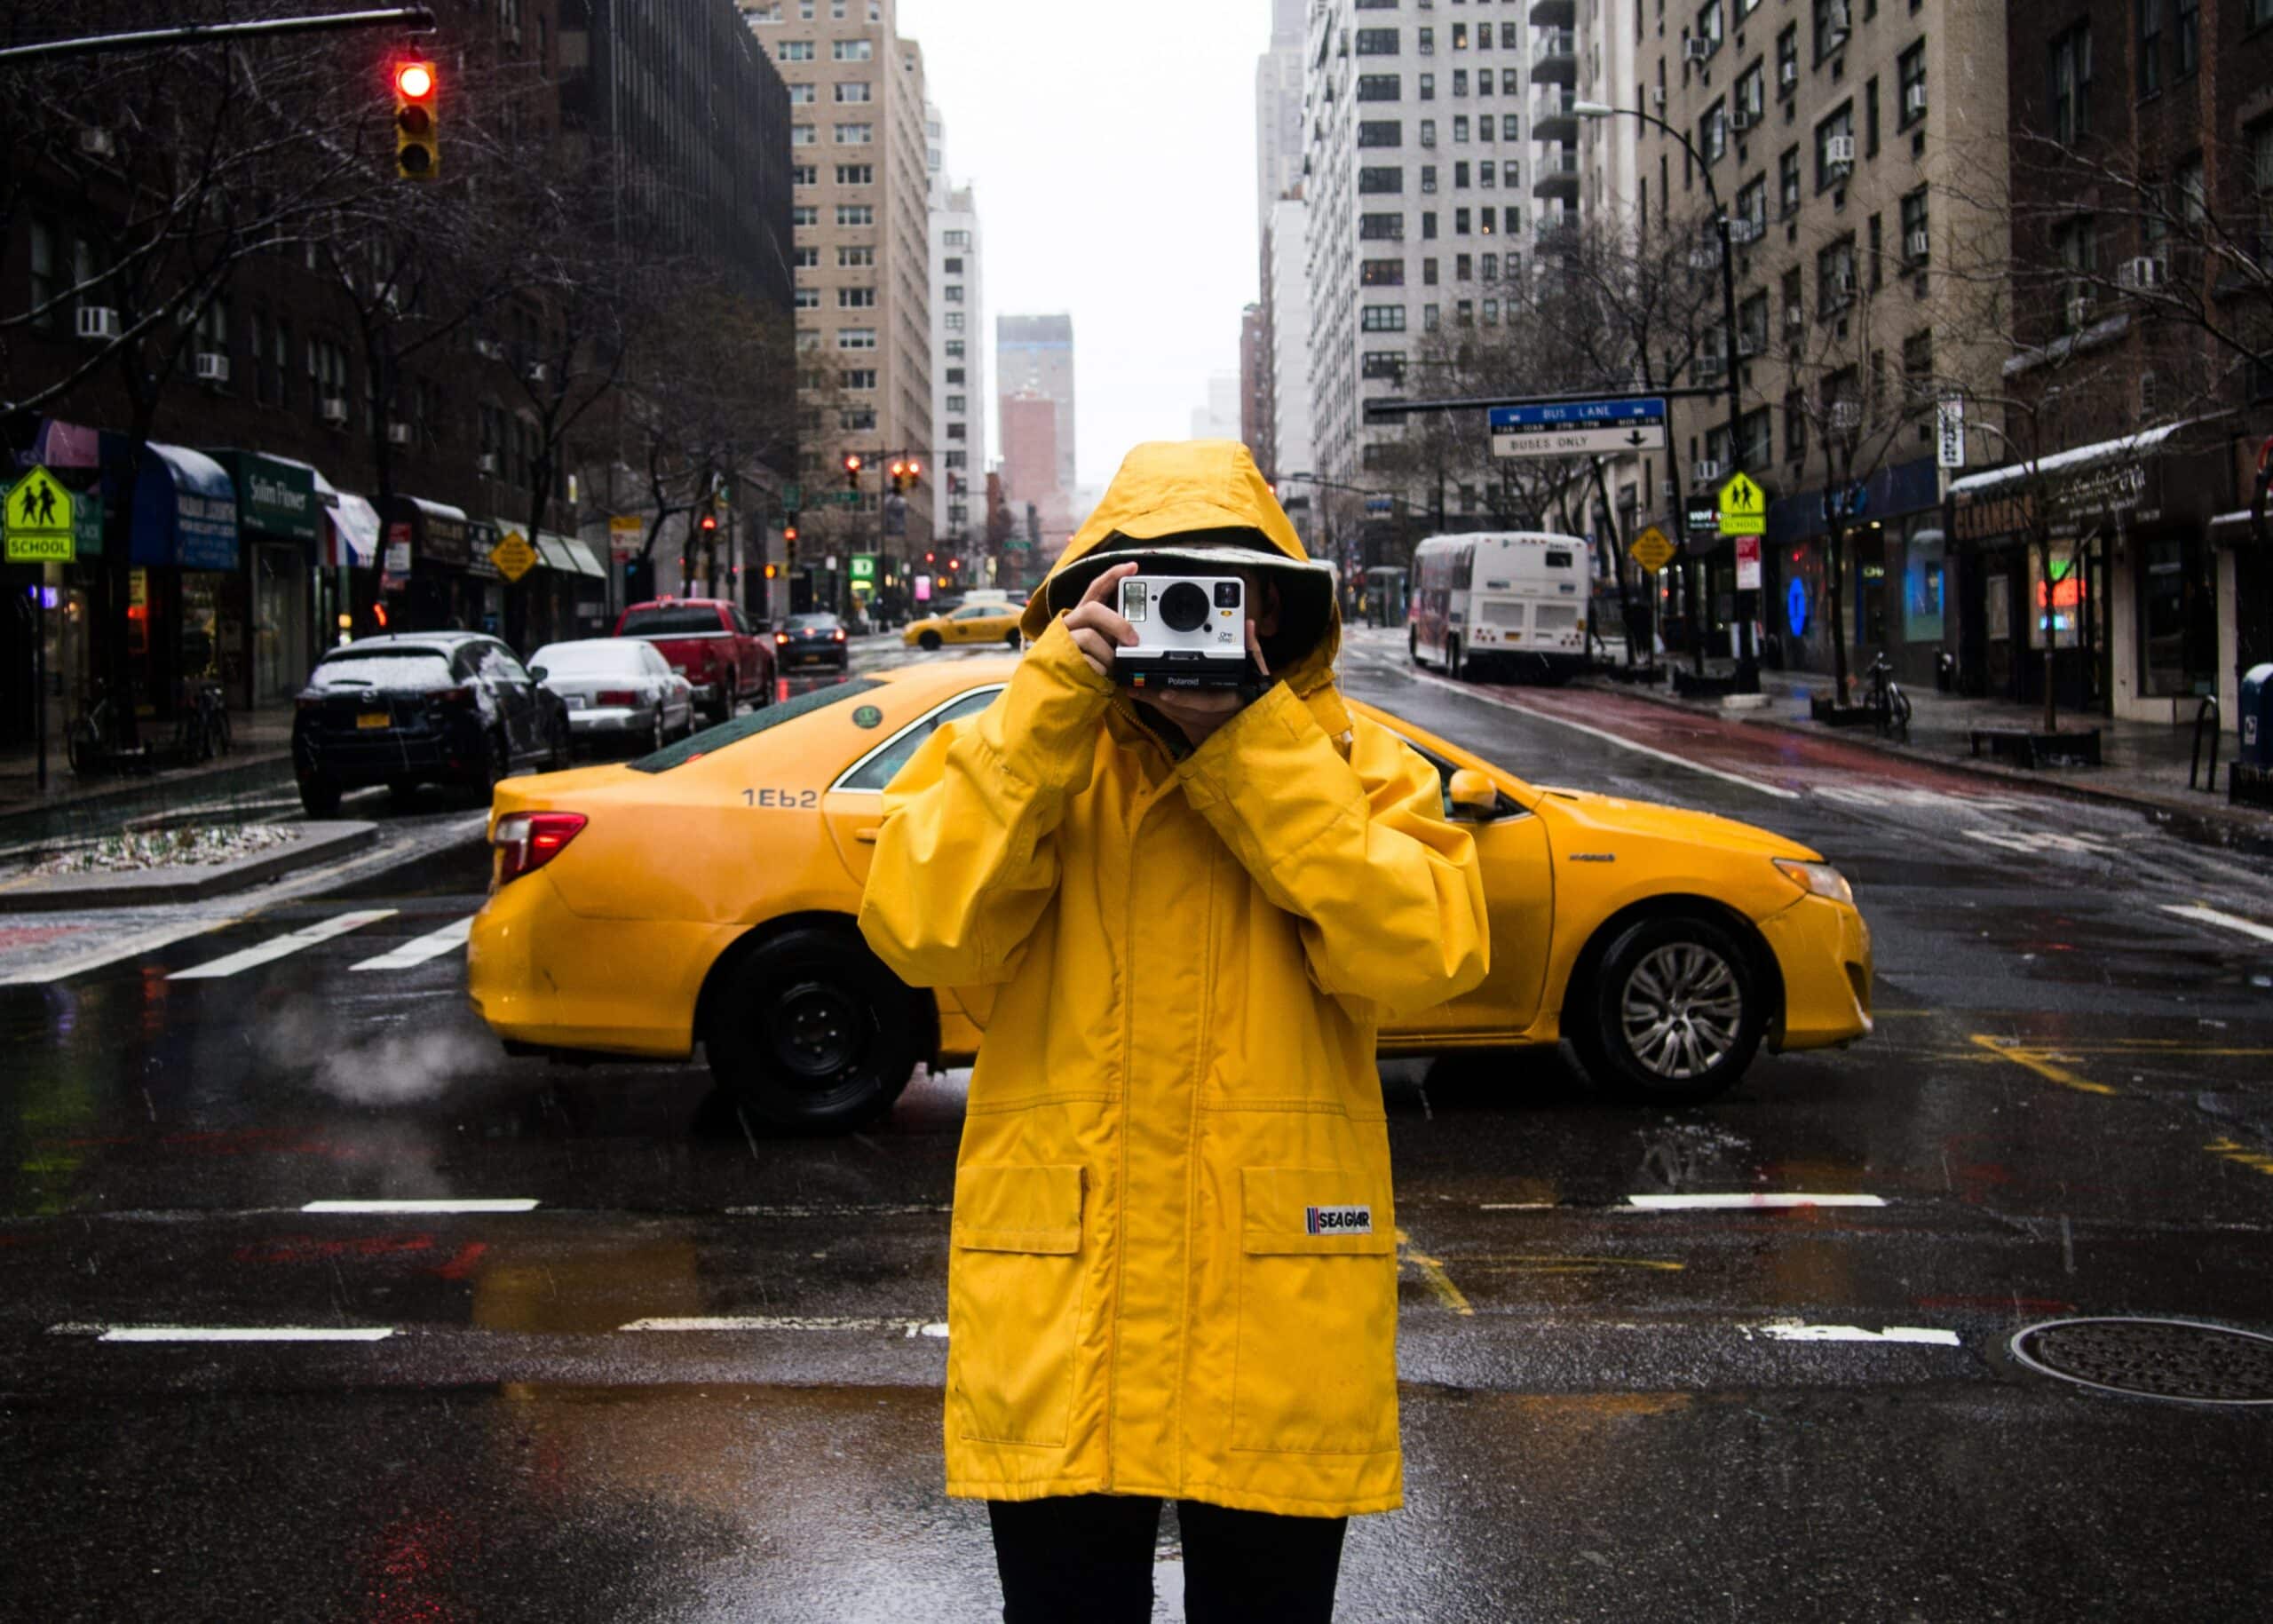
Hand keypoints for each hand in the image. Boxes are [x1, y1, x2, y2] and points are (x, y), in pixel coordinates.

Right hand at [1064, 561, 1140, 677]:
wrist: (1058, 690)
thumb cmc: (1086, 666)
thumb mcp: (1103, 645)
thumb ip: (1114, 635)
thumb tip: (1138, 635)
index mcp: (1083, 616)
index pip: (1096, 588)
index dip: (1114, 575)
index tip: (1133, 567)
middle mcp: (1070, 623)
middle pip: (1093, 610)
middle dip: (1117, 624)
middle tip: (1134, 641)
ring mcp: (1064, 639)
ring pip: (1089, 636)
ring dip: (1108, 655)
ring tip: (1111, 667)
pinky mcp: (1060, 657)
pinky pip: (1087, 660)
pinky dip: (1099, 670)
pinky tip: (1097, 675)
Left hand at [1143, 621, 1270, 746]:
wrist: (1249, 724)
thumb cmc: (1253, 694)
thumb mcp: (1257, 671)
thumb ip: (1252, 648)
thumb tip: (1246, 625)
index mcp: (1229, 700)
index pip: (1206, 702)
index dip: (1184, 699)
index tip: (1165, 693)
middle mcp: (1213, 716)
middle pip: (1180, 709)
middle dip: (1156, 698)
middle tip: (1136, 685)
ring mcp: (1202, 725)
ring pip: (1172, 714)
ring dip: (1152, 700)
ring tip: (1133, 686)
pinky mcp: (1192, 729)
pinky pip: (1170, 717)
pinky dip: (1156, 705)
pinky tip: (1139, 693)